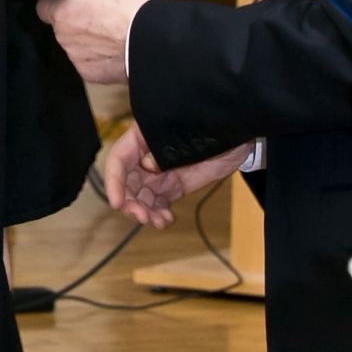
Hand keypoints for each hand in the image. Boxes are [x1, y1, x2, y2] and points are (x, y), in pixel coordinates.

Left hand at [35, 0, 157, 84]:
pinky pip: (92, 63)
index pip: (44, 7)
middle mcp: (65, 38)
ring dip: (91, 41)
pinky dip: (102, 57)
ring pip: (79, 46)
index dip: (55, 3)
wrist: (152, 40)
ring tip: (115, 33)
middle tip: (102, 16)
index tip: (65, 2)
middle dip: (78, 22)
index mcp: (64, 13)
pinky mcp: (92, 75)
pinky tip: (118, 48)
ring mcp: (78, 58)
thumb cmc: (131, 8)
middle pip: (64, 28)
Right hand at [103, 119, 256, 227]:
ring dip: (144, 213)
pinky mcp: (171, 187)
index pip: (118, 159)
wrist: (237, 140)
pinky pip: (157, 204)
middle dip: (130, 203)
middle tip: (142, 217)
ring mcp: (158, 173)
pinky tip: (166, 220)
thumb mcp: (189, 137)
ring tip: (157, 222)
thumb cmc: (212, 129)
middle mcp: (144, 156)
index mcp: (142, 136)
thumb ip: (166, 150)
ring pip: (140, 197)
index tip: (117, 203)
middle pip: (126, 183)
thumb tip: (147, 166)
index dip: (114, 181)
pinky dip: (158, 215)